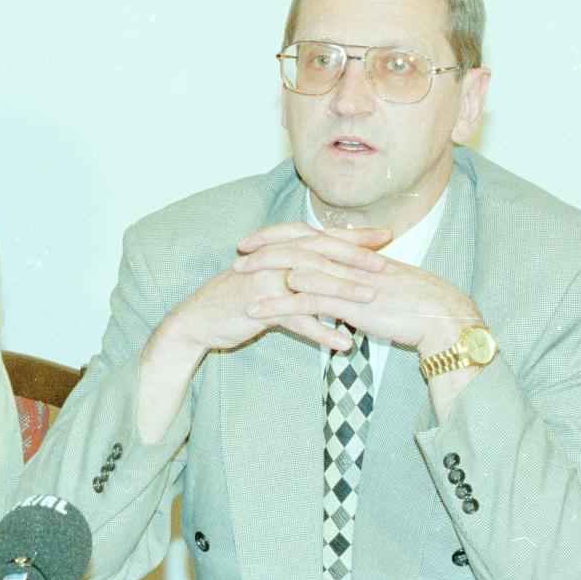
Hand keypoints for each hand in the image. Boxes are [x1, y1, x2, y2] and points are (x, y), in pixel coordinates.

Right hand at [164, 222, 391, 357]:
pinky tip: (343, 343)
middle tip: (384, 264)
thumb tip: (326, 267)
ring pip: (309, 281)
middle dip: (353, 257)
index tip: (384, 236)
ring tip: (370, 300)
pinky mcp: (258, 306)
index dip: (352, 236)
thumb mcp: (264, 277)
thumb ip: (292, 269)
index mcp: (276, 249)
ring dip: (342, 291)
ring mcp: (263, 281)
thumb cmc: (234, 300)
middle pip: (318, 252)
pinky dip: (320, 331)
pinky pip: (295, 318)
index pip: (320, 236)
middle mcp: (271, 259)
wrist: (196, 320)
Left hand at [233, 222, 479, 353]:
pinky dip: (276, 305)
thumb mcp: (386, 285)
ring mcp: (346, 281)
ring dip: (263, 273)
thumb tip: (347, 286)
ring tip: (237, 277)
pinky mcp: (347, 304)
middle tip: (240, 249)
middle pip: (299, 245)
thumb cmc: (420, 305)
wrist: (444, 317)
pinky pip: (304, 303)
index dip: (284, 234)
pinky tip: (255, 310)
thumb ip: (363, 281)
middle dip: (266, 246)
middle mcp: (348, 261)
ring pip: (295, 270)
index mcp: (356, 254)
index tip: (260, 237)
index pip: (313, 235)